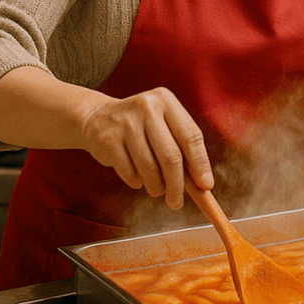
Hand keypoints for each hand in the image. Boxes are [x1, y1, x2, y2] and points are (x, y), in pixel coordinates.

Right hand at [79, 86, 212, 209]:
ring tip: (156, 188)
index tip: (205, 186)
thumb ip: (183, 149)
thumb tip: (202, 184)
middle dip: (177, 185)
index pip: (191, 136)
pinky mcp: (108, 138)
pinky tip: (137, 177)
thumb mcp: (163, 126)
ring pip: (149, 168)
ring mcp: (126, 122)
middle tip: (176, 202)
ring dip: (156, 187)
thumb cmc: (140, 126)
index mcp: (166, 101)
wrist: (98, 117)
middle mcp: (147, 107)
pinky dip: (136, 182)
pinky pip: (129, 172)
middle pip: (171, 156)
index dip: (200, 164)